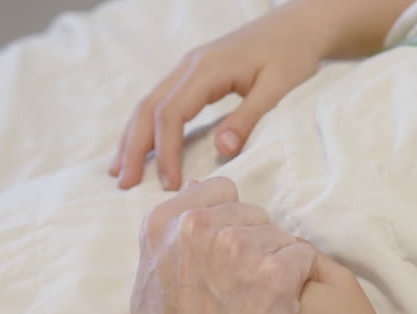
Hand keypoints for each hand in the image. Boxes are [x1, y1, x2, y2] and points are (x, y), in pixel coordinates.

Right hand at [109, 6, 329, 190]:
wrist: (297, 26)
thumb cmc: (291, 54)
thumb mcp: (277, 87)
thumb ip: (248, 118)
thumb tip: (222, 151)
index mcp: (206, 69)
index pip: (171, 114)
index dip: (166, 151)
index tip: (170, 184)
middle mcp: (188, 66)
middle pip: (148, 108)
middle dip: (135, 147)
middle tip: (124, 184)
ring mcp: (188, 68)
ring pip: (149, 104)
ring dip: (133, 137)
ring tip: (120, 171)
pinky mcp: (194, 74)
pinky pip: (161, 101)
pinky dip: (147, 126)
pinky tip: (141, 146)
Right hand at [132, 177, 318, 313]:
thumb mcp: (150, 285)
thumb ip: (170, 238)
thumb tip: (191, 189)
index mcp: (165, 226)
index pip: (218, 192)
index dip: (231, 223)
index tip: (229, 258)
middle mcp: (199, 228)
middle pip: (253, 215)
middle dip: (257, 246)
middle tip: (247, 291)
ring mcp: (238, 249)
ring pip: (281, 237)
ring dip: (279, 267)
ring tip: (264, 307)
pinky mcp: (275, 275)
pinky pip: (305, 258)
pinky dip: (301, 284)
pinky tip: (285, 311)